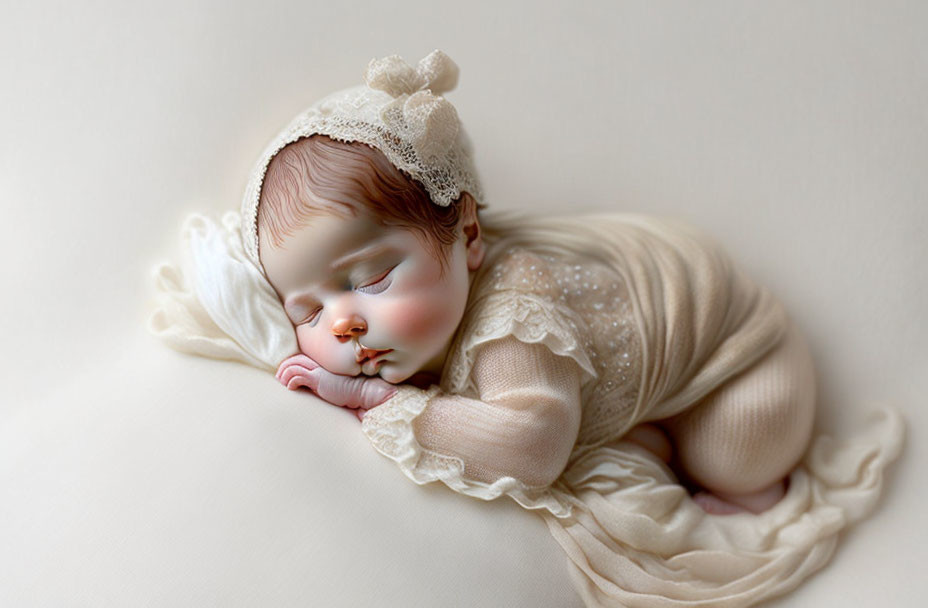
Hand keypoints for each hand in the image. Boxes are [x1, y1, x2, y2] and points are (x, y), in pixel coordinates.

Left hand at [275, 353, 396, 417]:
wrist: (366, 393)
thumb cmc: (354, 393)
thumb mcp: (336, 386)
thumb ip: (324, 384)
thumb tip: (312, 389)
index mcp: (326, 364)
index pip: (304, 358)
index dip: (293, 363)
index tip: (286, 372)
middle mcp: (322, 364)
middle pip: (297, 358)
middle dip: (284, 367)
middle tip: (279, 377)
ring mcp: (320, 370)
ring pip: (294, 365)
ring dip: (284, 373)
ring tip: (281, 382)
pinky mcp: (318, 378)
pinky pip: (298, 375)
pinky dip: (291, 380)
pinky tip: (290, 387)